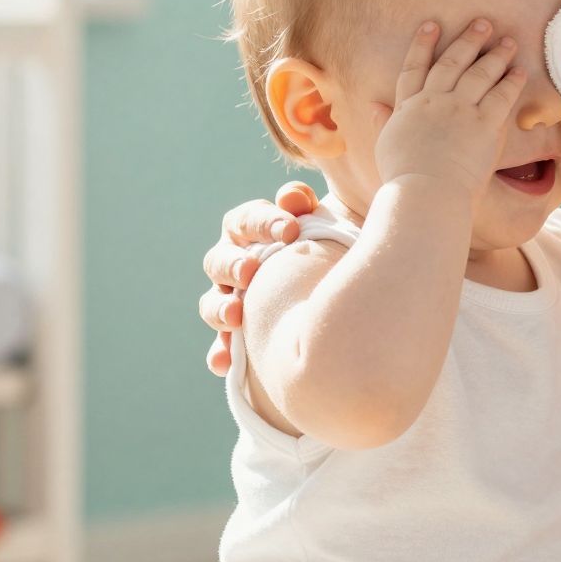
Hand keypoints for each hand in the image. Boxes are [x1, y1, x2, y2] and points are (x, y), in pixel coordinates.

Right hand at [200, 181, 318, 374]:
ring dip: (220, 309)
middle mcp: (235, 265)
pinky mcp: (241, 336)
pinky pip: (224, 347)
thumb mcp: (325, 221)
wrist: (348, 289)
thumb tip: (292, 197)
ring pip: (212, 304)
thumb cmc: (332, 245)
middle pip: (219, 261)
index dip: (262, 223)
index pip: (244, 221)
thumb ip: (305, 206)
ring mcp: (233, 301)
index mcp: (251, 231)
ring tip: (235, 315)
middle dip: (232, 265)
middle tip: (250, 271)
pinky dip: (222, 354)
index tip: (291, 230)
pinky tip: (225, 364)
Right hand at [373, 18, 525, 198]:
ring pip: (480, 74)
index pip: (414, 68)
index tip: (432, 25)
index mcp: (409, 107)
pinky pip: (501, 96)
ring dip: (495, 55)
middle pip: (452, 63)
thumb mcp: (386, 145)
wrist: (426, 192)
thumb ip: (384, 121)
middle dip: (468, 40)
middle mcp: (434, 102)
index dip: (423, 45)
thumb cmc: (404, 178)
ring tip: (508, 41)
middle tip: (483, 23)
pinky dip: (511, 82)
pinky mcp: (484, 124)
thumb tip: (374, 105)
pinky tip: (519, 71)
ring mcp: (460, 110)